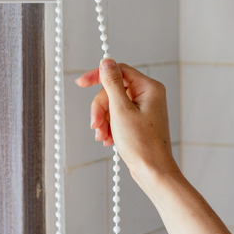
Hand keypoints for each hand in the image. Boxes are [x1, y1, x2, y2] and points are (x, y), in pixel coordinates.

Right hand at [75, 58, 179, 184]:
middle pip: (113, 90)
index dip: (98, 76)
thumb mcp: (121, 110)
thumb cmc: (142, 144)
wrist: (152, 171)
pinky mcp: (138, 121)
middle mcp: (148, 95)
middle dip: (101, 108)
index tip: (81, 83)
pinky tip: (108, 140)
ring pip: (113, 105)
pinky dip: (109, 127)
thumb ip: (112, 83)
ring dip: (104, 120)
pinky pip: (117, 116)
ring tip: (103, 136)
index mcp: (149, 88)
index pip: (118, 71)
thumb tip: (106, 62)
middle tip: (95, 124)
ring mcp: (143, 109)